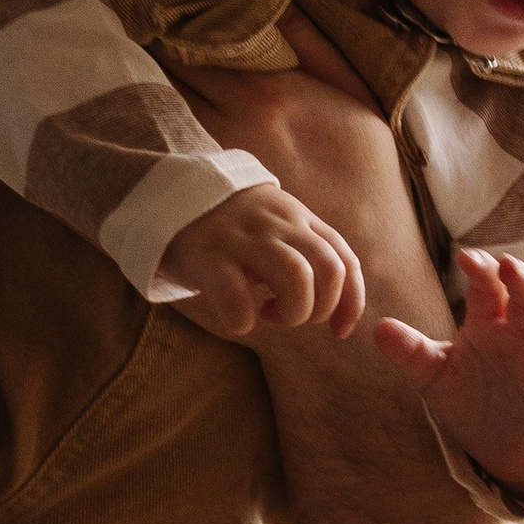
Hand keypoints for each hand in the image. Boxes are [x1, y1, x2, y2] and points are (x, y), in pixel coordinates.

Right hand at [160, 183, 365, 339]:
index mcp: (298, 219)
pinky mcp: (208, 257)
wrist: (171, 192)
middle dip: (322, 309)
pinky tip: (237, 319)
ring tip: (271, 315)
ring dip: (293, 313)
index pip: (345, 260)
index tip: (341, 331)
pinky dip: (243, 321)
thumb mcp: (276, 225)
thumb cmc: (231, 226)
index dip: (352, 302)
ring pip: (296, 278)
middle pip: (329, 270)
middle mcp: (277, 225)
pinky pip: (237, 298)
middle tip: (294, 315)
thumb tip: (338, 304)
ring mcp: (244, 239)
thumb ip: (306, 249)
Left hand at [374, 248, 523, 501]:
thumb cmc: (467, 395)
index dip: (482, 273)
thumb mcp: (434, 374)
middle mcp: (523, 339)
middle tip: (509, 266)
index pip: (489, 290)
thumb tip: (376, 329)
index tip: (468, 260)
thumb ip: (410, 352)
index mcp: (490, 325)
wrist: (495, 441)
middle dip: (522, 283)